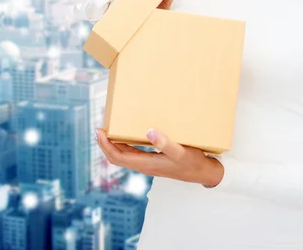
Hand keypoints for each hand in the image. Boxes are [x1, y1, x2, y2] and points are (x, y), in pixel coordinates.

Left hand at [95, 127, 222, 186]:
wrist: (202, 173)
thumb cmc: (192, 162)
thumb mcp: (181, 152)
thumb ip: (165, 143)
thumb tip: (149, 131)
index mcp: (147, 164)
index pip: (118, 157)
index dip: (106, 145)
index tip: (100, 131)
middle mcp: (144, 166)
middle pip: (117, 157)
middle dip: (105, 144)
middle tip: (100, 129)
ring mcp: (148, 164)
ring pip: (124, 156)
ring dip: (114, 145)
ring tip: (110, 130)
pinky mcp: (154, 161)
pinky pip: (133, 154)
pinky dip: (125, 145)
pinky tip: (128, 135)